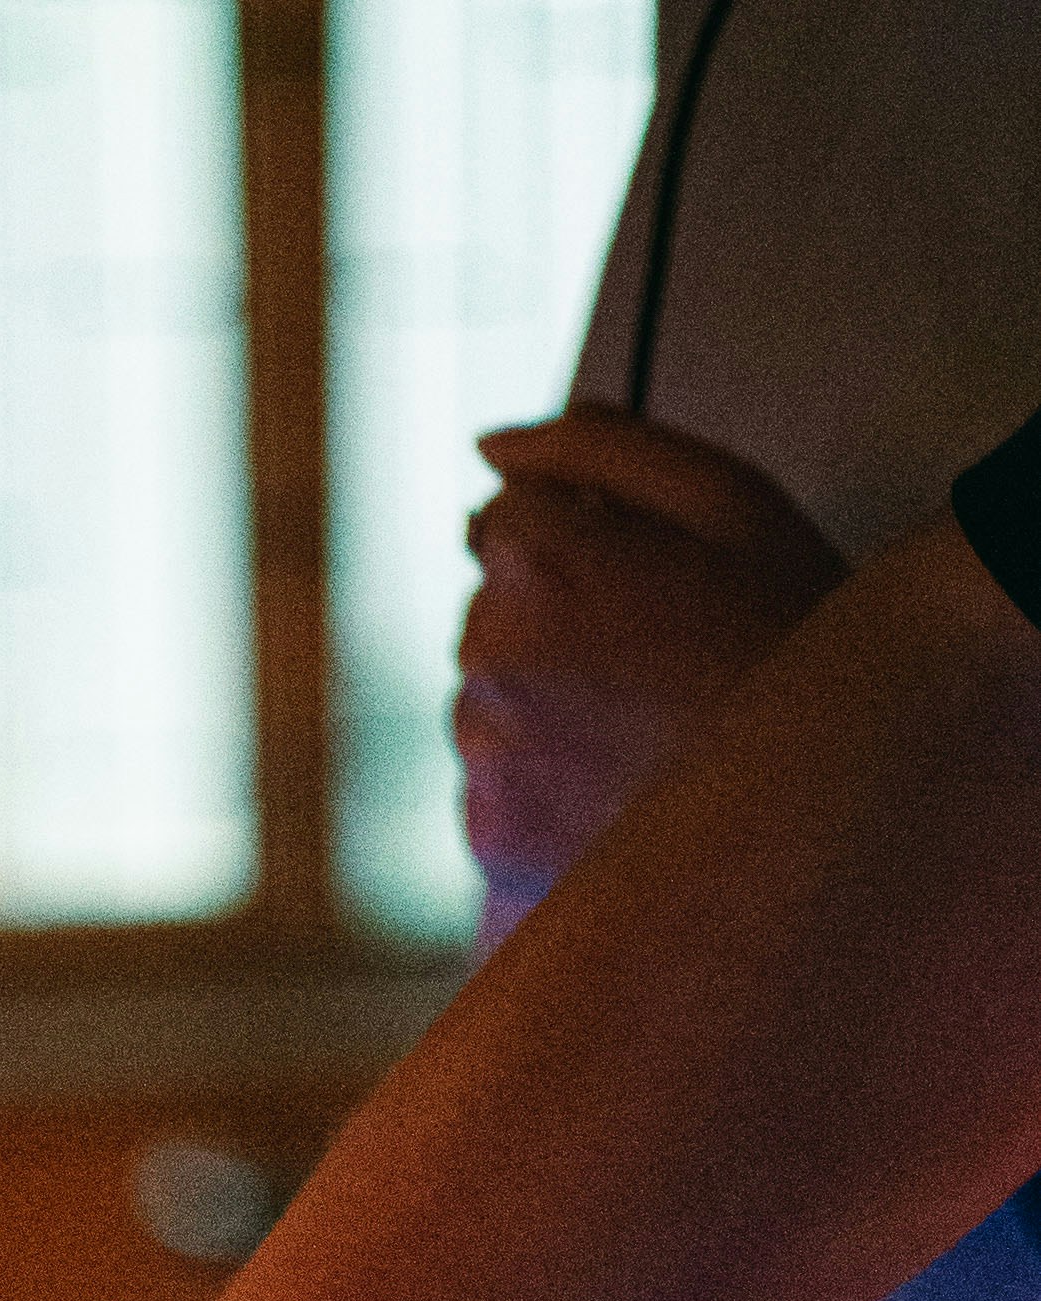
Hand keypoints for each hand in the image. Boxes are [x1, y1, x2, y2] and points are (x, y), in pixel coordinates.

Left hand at [458, 408, 844, 903]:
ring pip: (491, 709)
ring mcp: (484, 759)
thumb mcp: (728, 504)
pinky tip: (624, 794)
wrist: (828, 803)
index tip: (638, 583)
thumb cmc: (795, 646)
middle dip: (557, 627)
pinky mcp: (489, 842)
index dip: (578, 544)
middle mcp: (488, 658)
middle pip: (491, 616)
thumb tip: (497, 446)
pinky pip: (497, 798)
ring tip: (651, 736)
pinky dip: (544, 797)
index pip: (502, 520)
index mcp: (537, 559)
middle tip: (664, 663)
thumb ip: (600, 449)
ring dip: (550, 715)